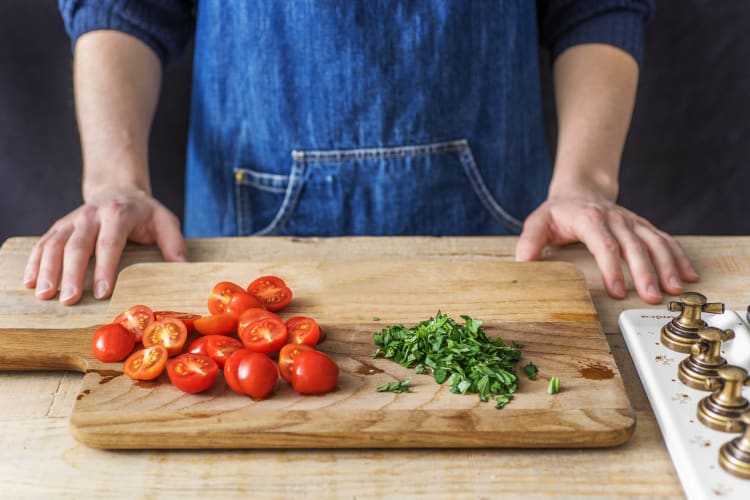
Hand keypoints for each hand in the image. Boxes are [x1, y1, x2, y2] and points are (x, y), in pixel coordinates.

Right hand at [23, 187, 186, 304]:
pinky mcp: (59, 226)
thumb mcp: (165, 221)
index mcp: (119, 213)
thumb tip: (183, 270)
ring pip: (55, 244)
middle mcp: (92, 214)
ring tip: (44, 295)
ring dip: (47, 270)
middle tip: (69, 299)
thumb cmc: (144, 212)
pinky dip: (34, 262)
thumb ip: (174, 244)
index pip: (110, 242)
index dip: (105, 267)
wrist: (118, 189)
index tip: (102, 292)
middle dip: (72, 274)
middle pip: (78, 245)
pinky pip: (43, 243)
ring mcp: (72, 219)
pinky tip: (30, 282)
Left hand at [515, 191, 698, 303]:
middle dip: (645, 273)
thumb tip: (524, 262)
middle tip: (652, 297)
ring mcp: (632, 222)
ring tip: (676, 289)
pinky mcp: (643, 226)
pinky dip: (678, 256)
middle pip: (634, 246)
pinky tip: (689, 274)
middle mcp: (615, 219)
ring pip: (654, 242)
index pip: (604, 244)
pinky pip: (664, 240)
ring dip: (668, 266)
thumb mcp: (538, 222)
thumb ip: (530, 241)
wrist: (581, 189)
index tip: (617, 292)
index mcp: (589, 219)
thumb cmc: (558, 212)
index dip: (612, 268)